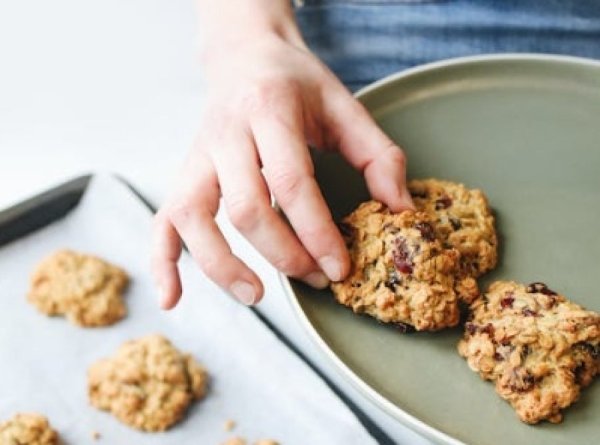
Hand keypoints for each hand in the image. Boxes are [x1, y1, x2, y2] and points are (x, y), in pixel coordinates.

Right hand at [152, 25, 412, 308]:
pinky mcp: (183, 173)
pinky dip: (163, 261)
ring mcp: (197, 155)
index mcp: (270, 110)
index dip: (316, 232)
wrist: (243, 54)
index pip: (291, 182)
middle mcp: (226, 133)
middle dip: (284, 254)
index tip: (340, 267)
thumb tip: (400, 210)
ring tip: (257, 295)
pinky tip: (172, 298)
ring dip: (222, 264)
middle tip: (317, 278)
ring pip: (193, 216)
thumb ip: (378, 154)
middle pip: (246, 207)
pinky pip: (163, 220)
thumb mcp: (344, 104)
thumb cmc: (296, 83)